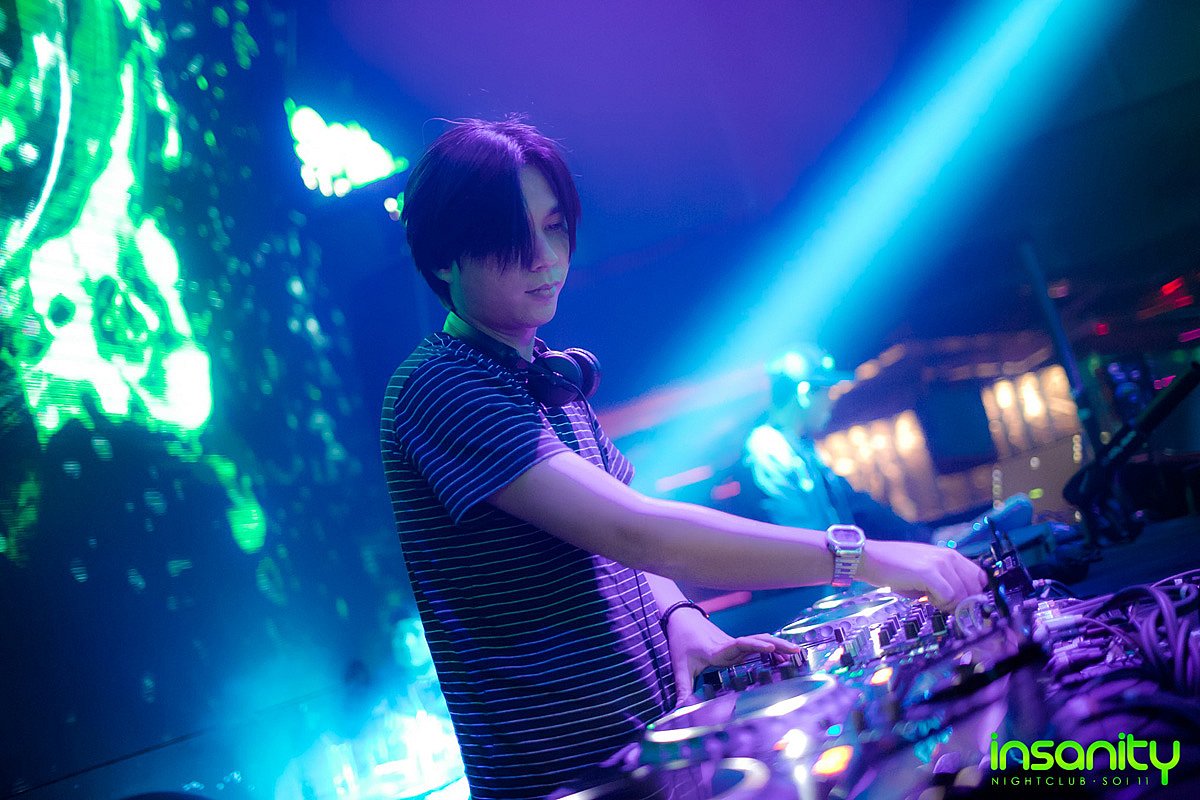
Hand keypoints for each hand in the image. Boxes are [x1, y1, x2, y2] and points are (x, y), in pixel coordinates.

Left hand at [663, 608, 800, 705]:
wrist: (682, 619)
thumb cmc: (681, 641)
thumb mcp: (679, 667)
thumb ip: (682, 688)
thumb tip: (679, 710)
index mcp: (718, 650)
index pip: (740, 645)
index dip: (755, 646)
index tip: (769, 648)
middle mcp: (730, 645)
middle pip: (757, 640)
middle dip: (777, 645)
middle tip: (796, 651)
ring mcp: (735, 644)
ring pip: (760, 640)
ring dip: (778, 645)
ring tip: (797, 653)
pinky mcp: (736, 645)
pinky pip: (757, 645)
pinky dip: (771, 649)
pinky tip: (782, 657)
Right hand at [859, 540, 986, 609]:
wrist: (869, 558)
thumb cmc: (895, 568)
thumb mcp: (926, 570)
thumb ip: (946, 581)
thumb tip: (960, 602)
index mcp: (950, 555)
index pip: (979, 578)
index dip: (972, 595)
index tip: (958, 603)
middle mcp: (949, 556)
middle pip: (974, 589)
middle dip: (962, 603)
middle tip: (942, 604)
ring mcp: (939, 563)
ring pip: (962, 595)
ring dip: (948, 604)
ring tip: (929, 598)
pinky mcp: (928, 572)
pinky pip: (948, 596)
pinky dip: (939, 603)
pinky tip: (924, 597)